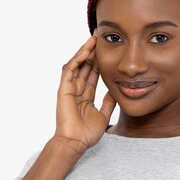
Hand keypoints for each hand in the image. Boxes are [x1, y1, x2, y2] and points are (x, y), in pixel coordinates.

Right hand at [54, 30, 116, 152]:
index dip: (99, 62)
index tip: (108, 50)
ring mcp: (69, 89)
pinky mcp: (63, 89)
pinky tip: (86, 51)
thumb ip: (108, 102)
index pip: (93, 74)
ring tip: (93, 38)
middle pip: (85, 66)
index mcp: (85, 96)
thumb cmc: (87, 134)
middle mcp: (77, 90)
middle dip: (92, 51)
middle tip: (100, 36)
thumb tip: (116, 91)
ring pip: (77, 65)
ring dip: (84, 51)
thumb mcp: (104, 116)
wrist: (75, 143)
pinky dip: (77, 60)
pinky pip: (70, 70)